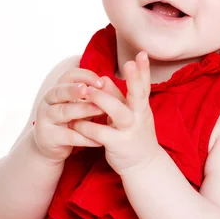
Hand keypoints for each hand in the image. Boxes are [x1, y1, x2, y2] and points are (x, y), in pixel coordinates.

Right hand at [33, 68, 122, 163]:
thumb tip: (108, 81)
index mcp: (58, 89)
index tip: (101, 82)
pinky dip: (85, 137)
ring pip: (63, 112)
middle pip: (59, 91)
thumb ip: (92, 95)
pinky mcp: (49, 137)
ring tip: (101, 110)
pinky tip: (99, 139)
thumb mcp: (80, 105)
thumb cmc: (71, 120)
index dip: (84, 76)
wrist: (51, 145)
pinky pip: (68, 136)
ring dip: (83, 110)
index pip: (68, 76)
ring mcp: (45, 119)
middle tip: (88, 89)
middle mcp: (48, 101)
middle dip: (74, 90)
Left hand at [71, 51, 159, 174]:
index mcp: (141, 107)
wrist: (142, 165)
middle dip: (134, 79)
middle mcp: (139, 116)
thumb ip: (116, 97)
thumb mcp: (129, 114)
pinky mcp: (117, 145)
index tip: (142, 53)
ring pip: (118, 113)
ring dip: (102, 100)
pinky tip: (75, 121)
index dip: (143, 70)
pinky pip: (100, 133)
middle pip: (138, 96)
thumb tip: (102, 78)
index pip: (144, 85)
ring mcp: (129, 131)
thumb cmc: (133, 134)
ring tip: (88, 91)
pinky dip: (87, 126)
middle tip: (128, 64)